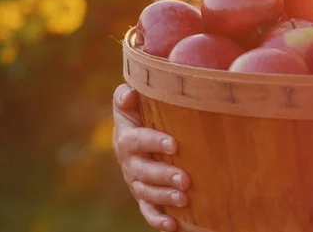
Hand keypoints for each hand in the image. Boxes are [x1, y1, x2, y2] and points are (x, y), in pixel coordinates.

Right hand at [112, 83, 190, 230]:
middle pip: (143, 172)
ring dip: (165, 197)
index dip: (153, 142)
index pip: (137, 140)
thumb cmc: (141, 114)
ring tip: (184, 199)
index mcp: (126, 138)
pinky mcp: (144, 196)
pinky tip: (173, 225)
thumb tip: (129, 93)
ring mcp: (136, 181)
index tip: (174, 144)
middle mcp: (129, 162)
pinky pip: (148, 210)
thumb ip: (127, 96)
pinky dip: (158, 219)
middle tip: (185, 179)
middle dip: (164, 176)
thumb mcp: (131, 103)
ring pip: (147, 193)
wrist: (138, 136)